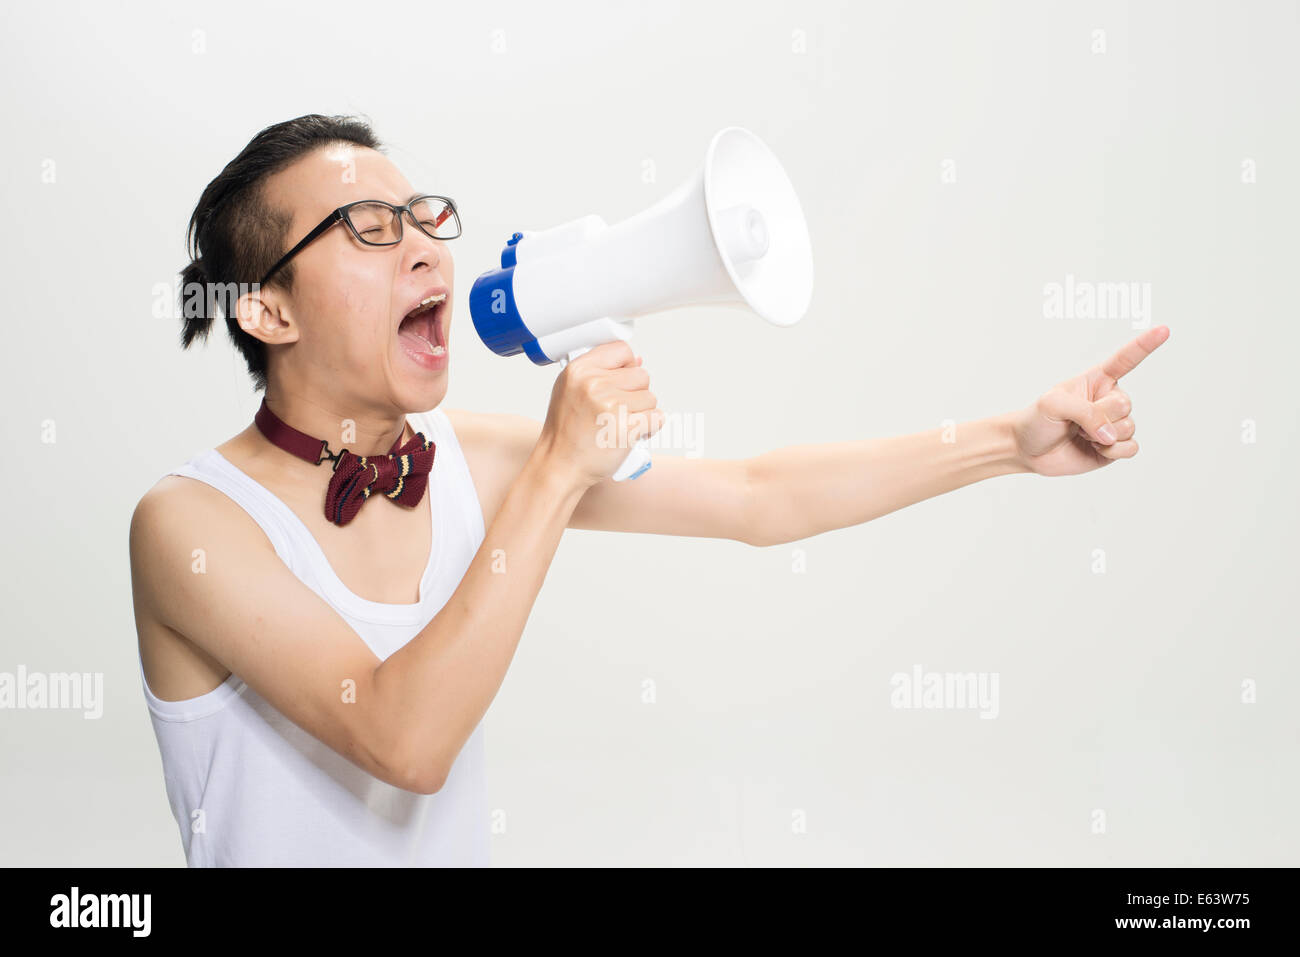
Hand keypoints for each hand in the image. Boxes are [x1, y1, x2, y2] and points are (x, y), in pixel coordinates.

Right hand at [534, 340, 663, 487]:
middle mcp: (594, 384)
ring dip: (642, 413)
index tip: (620, 383)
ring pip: (650, 398)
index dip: (627, 367)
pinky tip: (632, 434)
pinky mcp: (626, 428)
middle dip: (635, 394)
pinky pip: (657, 417)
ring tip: (621, 424)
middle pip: (641, 375)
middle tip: (617, 411)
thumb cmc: (566, 432)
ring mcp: (610, 406)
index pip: (622, 350)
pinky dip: (650, 428)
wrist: (560, 465)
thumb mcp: (570, 390)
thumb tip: (637, 360)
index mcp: (579, 370)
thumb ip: (600, 370)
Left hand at [1010, 326, 1169, 476]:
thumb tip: (1110, 435)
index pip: (1126, 360)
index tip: (1164, 330)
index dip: (1145, 345)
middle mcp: (1110, 399)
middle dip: (1099, 417)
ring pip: (1129, 427)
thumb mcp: (1053, 405)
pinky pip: (1131, 448)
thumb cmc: (1038, 420)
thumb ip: (1085, 413)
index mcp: (1097, 380)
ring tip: (1081, 435)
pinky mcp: (1116, 447)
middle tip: (1075, 423)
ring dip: (1103, 436)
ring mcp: (1114, 423)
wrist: (1028, 450)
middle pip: (1125, 404)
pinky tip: (1095, 449)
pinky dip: (1113, 451)